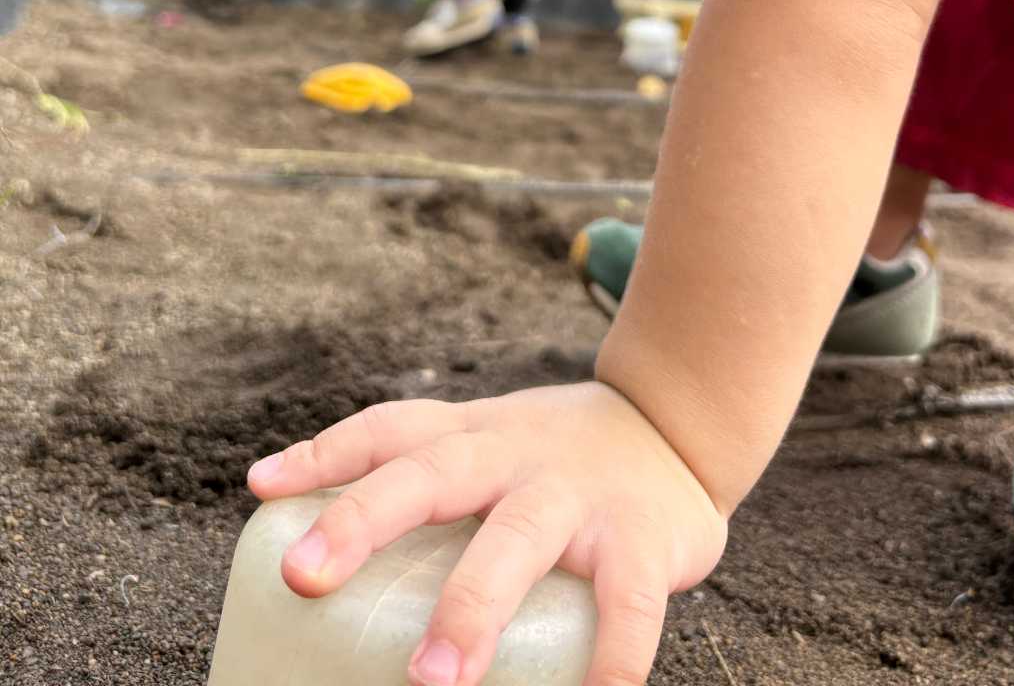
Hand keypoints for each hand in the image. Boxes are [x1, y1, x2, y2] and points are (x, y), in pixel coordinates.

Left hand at [248, 381, 726, 685]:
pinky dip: (609, 659)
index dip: (325, 454)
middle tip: (305, 575)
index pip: (389, 429)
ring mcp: (579, 494)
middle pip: (433, 472)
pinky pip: (625, 603)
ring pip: (518, 537)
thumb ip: (415, 472)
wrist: (678, 426)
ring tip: (431, 680)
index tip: (262, 489)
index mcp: (472, 436)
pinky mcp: (643, 537)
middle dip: (366, 518)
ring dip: (472, 604)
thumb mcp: (487, 444)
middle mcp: (515, 453)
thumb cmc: (556, 458)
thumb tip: (283, 513)